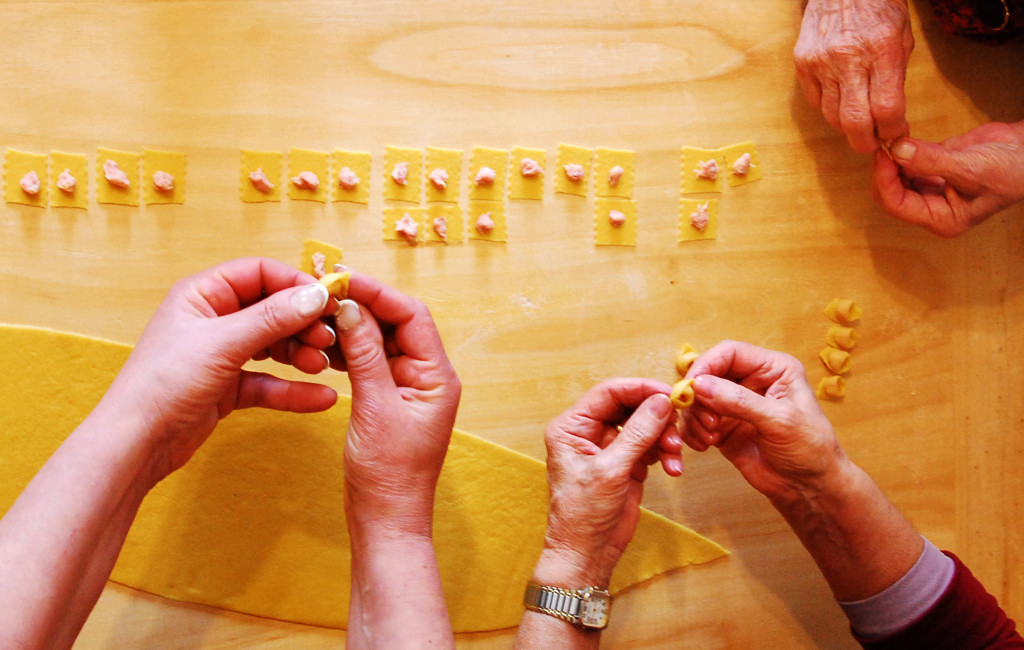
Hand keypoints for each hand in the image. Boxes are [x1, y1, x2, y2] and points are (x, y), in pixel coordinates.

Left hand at [106, 257, 338, 480]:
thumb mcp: (223, 343)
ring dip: (301, 354)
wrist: (136, 443)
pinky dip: (293, 389)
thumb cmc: (164, 383)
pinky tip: (321, 398)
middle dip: (303, 323)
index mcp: (203, 294)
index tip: (328, 300)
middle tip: (328, 338)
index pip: (260, 273)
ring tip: (321, 366)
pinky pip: (269, 382)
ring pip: (274, 345)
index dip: (295, 284)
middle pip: (272, 309)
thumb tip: (315, 295)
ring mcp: (221, 353)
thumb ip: (272, 318)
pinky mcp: (228, 387)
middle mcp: (213, 318)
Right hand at [332, 268, 460, 535]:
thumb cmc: (390, 475)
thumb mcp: (375, 408)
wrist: (385, 520)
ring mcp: (408, 388)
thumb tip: (350, 308)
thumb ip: (365, 355)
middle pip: (397, 323)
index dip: (377, 293)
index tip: (342, 279)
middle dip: (363, 305)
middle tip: (325, 291)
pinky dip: (350, 350)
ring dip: (353, 327)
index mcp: (438, 376)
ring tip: (319, 315)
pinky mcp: (389, 400)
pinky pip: (371, 362)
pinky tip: (325, 346)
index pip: (412, 316)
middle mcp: (428, 376)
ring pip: (382, 340)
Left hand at [537, 379, 677, 587]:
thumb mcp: (610, 470)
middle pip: (629, 405)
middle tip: (676, 427)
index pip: (609, 393)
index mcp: (572, 426)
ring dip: (664, 437)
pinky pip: (651, 445)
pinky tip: (673, 468)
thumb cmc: (583, 514)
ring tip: (674, 457)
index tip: (668, 393)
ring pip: (644, 424)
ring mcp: (608, 446)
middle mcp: (588, 431)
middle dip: (656, 416)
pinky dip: (665, 453)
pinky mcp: (626, 462)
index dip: (640, 389)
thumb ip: (637, 433)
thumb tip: (660, 402)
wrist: (587, 552)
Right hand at [679, 341, 845, 503]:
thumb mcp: (779, 420)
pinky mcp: (723, 427)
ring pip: (698, 398)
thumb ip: (739, 401)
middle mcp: (751, 382)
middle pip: (709, 374)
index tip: (693, 386)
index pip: (730, 353)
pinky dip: (693, 432)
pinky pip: (696, 421)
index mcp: (772, 369)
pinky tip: (704, 445)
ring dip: (696, 417)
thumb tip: (699, 385)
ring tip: (710, 437)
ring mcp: (735, 405)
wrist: (809, 487)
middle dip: (699, 396)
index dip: (707, 365)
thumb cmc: (809, 448)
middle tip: (706, 421)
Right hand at [794, 0, 912, 152]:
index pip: (887, 108)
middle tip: (873, 143)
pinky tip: (841, 98)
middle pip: (855, 122)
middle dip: (866, 142)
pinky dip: (829, 108)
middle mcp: (849, 58)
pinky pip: (815, 102)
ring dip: (847, 127)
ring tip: (859, 122)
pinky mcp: (803, 63)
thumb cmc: (879, 8)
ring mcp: (821, 62)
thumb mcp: (902, 37)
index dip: (893, 130)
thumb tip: (892, 120)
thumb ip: (896, 78)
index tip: (896, 134)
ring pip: (832, 117)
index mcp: (883, 50)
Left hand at [872, 121, 1023, 236]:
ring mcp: (932, 189)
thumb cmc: (1010, 170)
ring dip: (891, 159)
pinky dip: (902, 150)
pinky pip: (909, 162)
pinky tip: (901, 136)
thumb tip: (896, 150)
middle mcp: (932, 208)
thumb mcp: (969, 167)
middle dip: (884, 171)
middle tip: (883, 144)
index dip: (884, 181)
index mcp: (941, 219)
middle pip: (891, 193)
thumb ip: (931, 160)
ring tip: (891, 137)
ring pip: (897, 178)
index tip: (882, 156)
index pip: (897, 205)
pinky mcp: (934, 169)